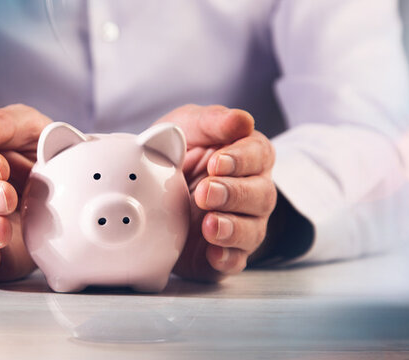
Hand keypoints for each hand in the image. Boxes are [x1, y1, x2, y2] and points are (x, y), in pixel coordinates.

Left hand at [159, 105, 276, 281]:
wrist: (146, 194)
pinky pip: (236, 261)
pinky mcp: (226, 253)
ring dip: (232, 228)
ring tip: (207, 224)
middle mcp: (252, 192)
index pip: (260, 155)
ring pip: (253, 230)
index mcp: (247, 157)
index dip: (242, 159)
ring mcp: (242, 225)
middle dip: (234, 194)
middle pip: (262, 195)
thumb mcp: (186, 127)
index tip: (217, 163)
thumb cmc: (177, 154)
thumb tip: (242, 120)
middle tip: (204, 192)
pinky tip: (212, 252)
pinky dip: (227, 258)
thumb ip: (212, 121)